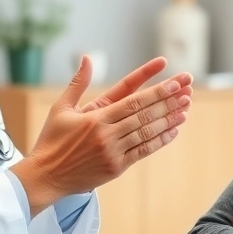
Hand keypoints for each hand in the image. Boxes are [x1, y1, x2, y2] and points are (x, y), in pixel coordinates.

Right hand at [10, 56, 191, 216]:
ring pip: (147, 133)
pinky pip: (143, 152)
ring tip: (186, 109)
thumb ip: (77, 82)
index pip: (133, 100)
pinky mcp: (116, 167)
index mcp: (95, 118)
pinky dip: (159, 141)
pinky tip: (173, 131)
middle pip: (144, 115)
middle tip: (187, 89)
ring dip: (169, 120)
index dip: (156, 91)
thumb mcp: (61, 108)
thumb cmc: (51, 140)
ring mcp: (112, 152)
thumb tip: (86, 57)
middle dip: (169, 101)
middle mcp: (106, 134)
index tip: (174, 81)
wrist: (45, 177)